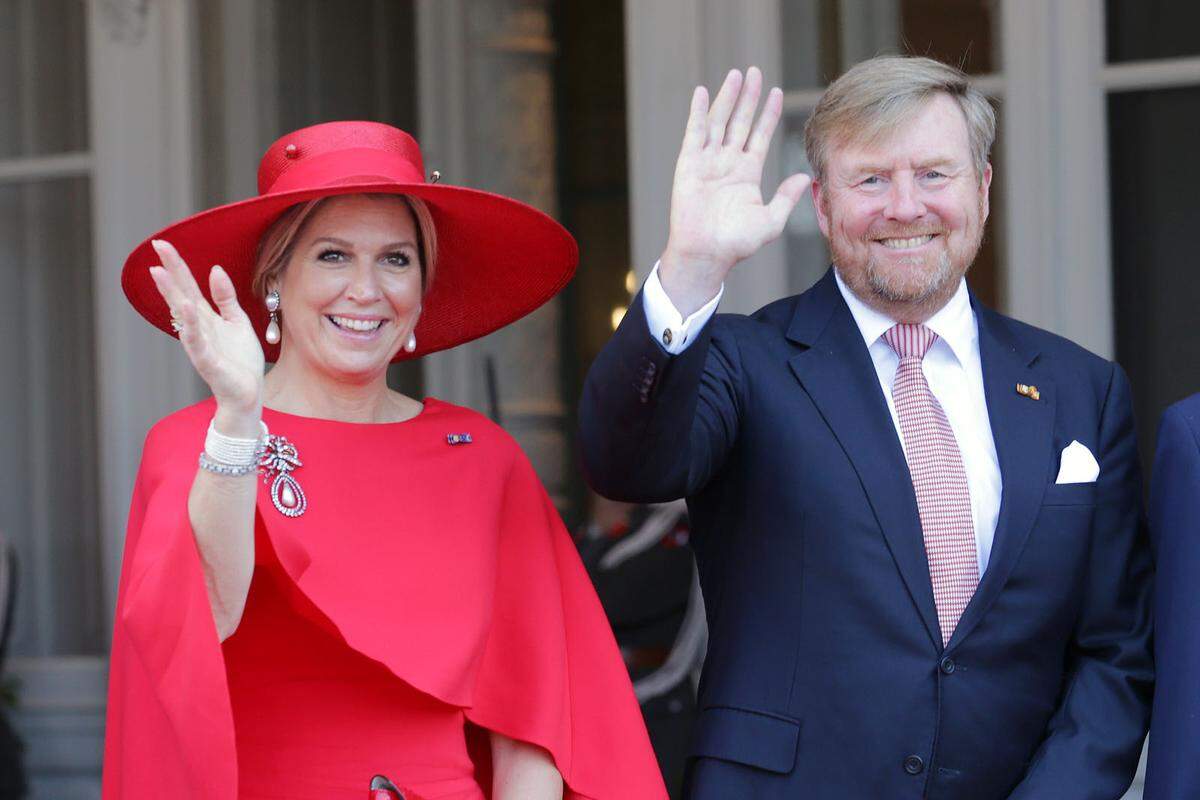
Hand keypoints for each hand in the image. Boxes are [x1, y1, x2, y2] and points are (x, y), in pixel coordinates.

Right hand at [149, 239, 264, 422]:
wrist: (247, 395)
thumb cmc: (240, 360)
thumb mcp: (237, 322)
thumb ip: (226, 298)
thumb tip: (215, 269)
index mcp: (205, 318)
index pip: (188, 286)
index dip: (177, 266)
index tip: (162, 244)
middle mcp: (198, 328)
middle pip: (181, 295)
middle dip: (170, 272)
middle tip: (156, 246)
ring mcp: (200, 345)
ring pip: (183, 316)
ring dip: (172, 294)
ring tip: (159, 272)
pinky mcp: (208, 362)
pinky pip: (197, 342)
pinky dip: (190, 326)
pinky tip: (185, 309)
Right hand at [660, 67, 811, 315]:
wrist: (707, 254)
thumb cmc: (737, 243)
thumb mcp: (771, 221)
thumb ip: (786, 198)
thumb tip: (805, 178)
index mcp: (747, 173)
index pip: (759, 135)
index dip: (768, 114)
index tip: (777, 93)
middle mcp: (728, 163)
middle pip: (739, 121)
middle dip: (748, 97)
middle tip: (754, 72)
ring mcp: (708, 162)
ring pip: (719, 122)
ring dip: (726, 98)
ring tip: (736, 74)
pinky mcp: (689, 165)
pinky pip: (694, 133)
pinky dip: (698, 113)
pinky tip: (703, 93)